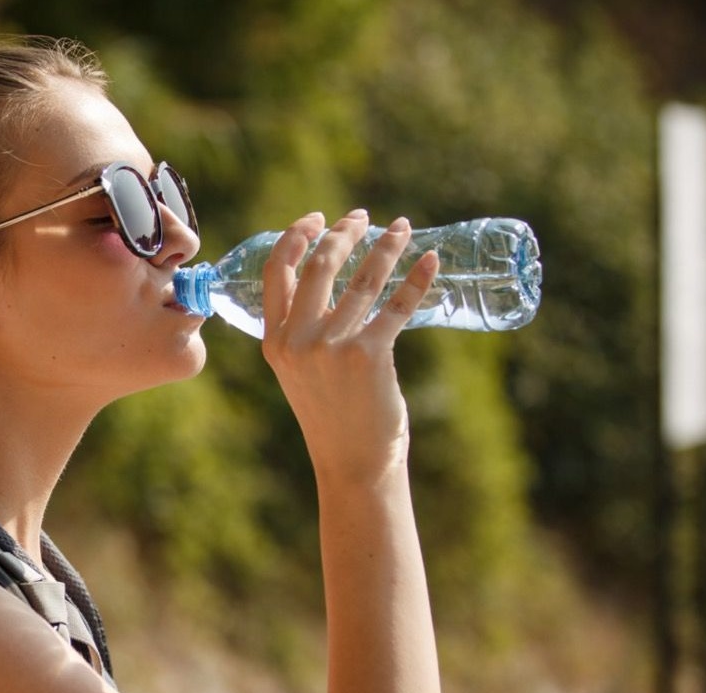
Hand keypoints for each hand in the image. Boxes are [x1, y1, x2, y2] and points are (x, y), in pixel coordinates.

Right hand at [260, 209, 438, 488]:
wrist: (352, 462)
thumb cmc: (332, 415)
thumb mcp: (300, 371)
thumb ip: (303, 331)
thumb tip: (330, 278)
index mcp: (274, 342)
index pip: (278, 272)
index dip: (297, 236)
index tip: (319, 217)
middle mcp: (298, 341)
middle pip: (320, 265)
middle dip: (345, 232)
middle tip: (366, 217)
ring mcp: (331, 348)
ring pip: (362, 279)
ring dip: (386, 246)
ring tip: (402, 228)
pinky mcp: (368, 356)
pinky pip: (396, 305)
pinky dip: (416, 279)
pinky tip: (430, 261)